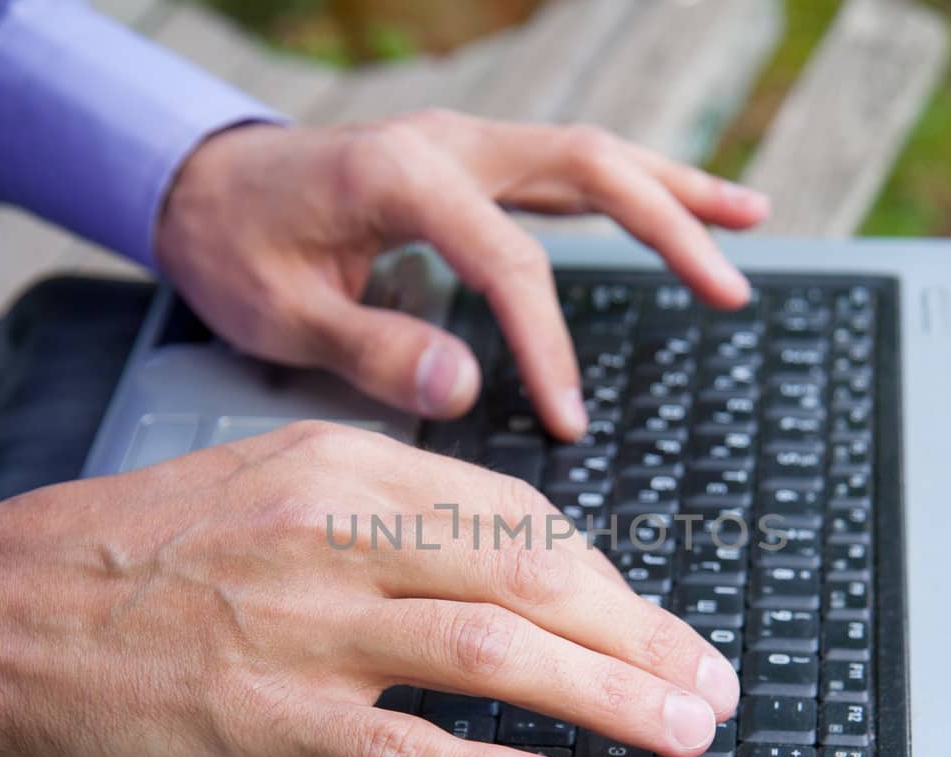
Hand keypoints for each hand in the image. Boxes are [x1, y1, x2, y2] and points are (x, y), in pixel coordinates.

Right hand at [0, 421, 740, 756]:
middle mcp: (339, 533)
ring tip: (678, 732)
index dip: (610, 583)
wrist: (6, 601)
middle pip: (529, 580)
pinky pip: (397, 747)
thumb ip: (391, 515)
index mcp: (350, 468)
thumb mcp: (278, 486)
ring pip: (489, 653)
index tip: (659, 628)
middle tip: (708, 685)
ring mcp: (302, 622)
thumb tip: (511, 565)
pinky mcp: (262, 710)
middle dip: (640, 637)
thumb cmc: (146, 546)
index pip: (519, 521)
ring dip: (603, 697)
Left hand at [154, 111, 768, 440]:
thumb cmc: (232, 247)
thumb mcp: (279, 310)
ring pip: (594, 152)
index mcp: (400, 174)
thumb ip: (372, 346)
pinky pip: (570, 165)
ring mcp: (466, 143)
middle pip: (588, 167)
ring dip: (675, 188)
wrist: (198, 183)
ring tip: (752, 223)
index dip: (550, 346)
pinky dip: (635, 185)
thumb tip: (464, 387)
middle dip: (669, 227)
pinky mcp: (472, 160)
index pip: (508, 261)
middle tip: (730, 292)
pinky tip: (687, 206)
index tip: (573, 420)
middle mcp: (448, 143)